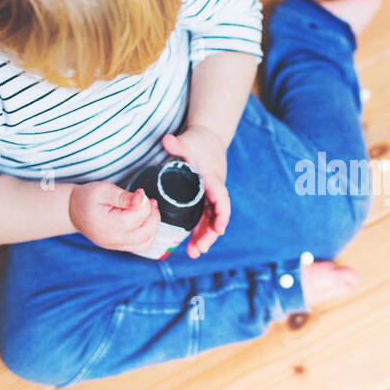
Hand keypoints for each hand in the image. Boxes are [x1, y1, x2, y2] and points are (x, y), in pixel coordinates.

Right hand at [68, 181, 161, 253]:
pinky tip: (144, 222)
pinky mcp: (119, 247)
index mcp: (111, 225)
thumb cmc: (86, 199)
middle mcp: (114, 240)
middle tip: (150, 201)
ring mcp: (117, 246)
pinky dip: (148, 234)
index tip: (139, 192)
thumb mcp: (102, 190)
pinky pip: (141, 246)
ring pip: (147, 242)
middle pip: (147, 232)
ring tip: (149, 212)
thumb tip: (141, 199)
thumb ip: (123, 196)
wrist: (72, 211)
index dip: (144, 201)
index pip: (140, 216)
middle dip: (153, 215)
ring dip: (153, 226)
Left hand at [162, 126, 228, 257]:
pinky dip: (200, 231)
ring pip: (211, 220)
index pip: (220, 198)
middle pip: (217, 215)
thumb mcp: (188, 140)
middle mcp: (214, 189)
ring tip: (194, 253)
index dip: (221, 214)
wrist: (209, 136)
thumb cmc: (199, 140)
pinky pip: (205, 217)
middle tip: (199, 249)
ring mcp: (210, 195)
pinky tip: (192, 245)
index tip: (219, 229)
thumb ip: (177, 143)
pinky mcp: (204, 198)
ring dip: (205, 237)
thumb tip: (167, 140)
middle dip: (210, 234)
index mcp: (212, 178)